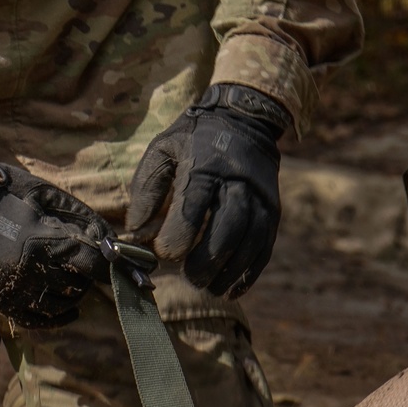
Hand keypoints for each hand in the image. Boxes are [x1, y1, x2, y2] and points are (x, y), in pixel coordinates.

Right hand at [0, 149, 114, 328]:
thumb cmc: (3, 190)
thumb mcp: (43, 193)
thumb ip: (81, 217)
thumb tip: (112, 240)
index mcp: (43, 239)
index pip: (93, 264)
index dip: (114, 268)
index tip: (132, 272)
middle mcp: (30, 269)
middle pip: (79, 285)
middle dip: (88, 274)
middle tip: (85, 261)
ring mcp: (13, 288)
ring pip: (60, 304)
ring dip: (74, 292)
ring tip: (70, 275)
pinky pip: (36, 320)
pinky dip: (57, 318)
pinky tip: (69, 309)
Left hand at [125, 83, 290, 298]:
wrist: (244, 119)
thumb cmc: (194, 138)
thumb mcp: (162, 150)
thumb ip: (146, 190)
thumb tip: (135, 232)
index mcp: (204, 166)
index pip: (192, 206)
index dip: (177, 235)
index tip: (163, 253)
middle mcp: (236, 183)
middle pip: (227, 228)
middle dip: (207, 260)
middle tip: (190, 277)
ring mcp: (259, 198)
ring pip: (250, 241)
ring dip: (229, 271)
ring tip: (209, 287)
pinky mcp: (272, 210)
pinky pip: (264, 247)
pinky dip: (249, 271)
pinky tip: (231, 287)